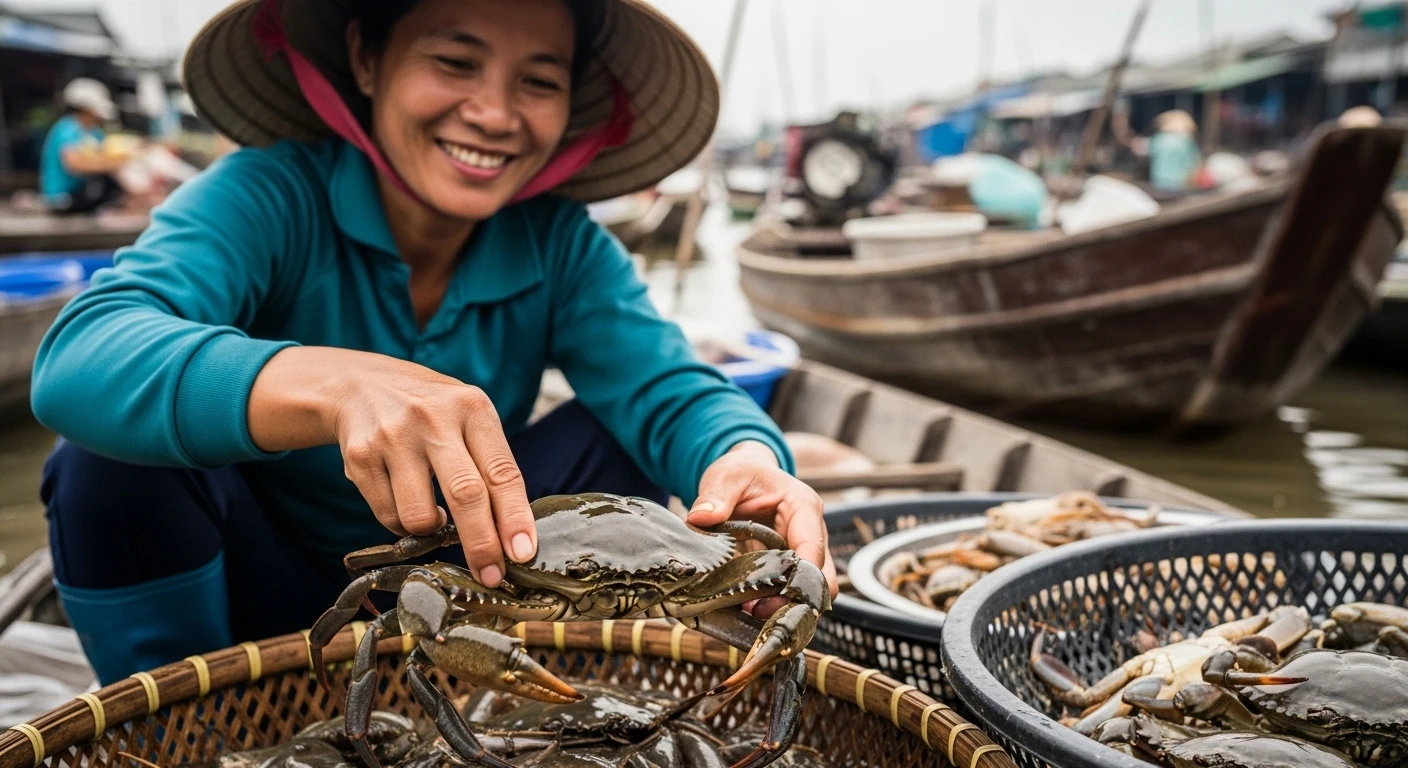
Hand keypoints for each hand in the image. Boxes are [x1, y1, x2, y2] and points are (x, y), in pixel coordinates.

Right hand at [248, 347, 535, 587]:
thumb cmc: (431, 412)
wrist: (360, 385)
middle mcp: (433, 418)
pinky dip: (402, 524)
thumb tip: (514, 536)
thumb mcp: (468, 418)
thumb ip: (490, 465)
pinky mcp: (360, 457)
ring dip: (432, 533)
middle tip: (491, 575)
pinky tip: (405, 500)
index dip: (515, 518)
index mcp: (472, 408)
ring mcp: (393, 437)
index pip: (502, 472)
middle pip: (465, 495)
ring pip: (420, 516)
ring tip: (434, 516)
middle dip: (482, 544)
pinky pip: (388, 515)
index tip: (523, 553)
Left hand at [685, 440, 837, 619]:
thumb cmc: (742, 472)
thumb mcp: (726, 476)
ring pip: (809, 591)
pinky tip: (745, 607)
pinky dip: (772, 604)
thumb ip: (716, 496)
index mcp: (804, 508)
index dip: (799, 578)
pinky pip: (789, 592)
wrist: (745, 475)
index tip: (770, 596)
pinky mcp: (789, 566)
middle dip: (795, 601)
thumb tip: (701, 517)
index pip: (814, 549)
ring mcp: (803, 552)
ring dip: (783, 606)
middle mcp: (812, 533)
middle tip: (757, 610)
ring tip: (747, 610)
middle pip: (822, 579)